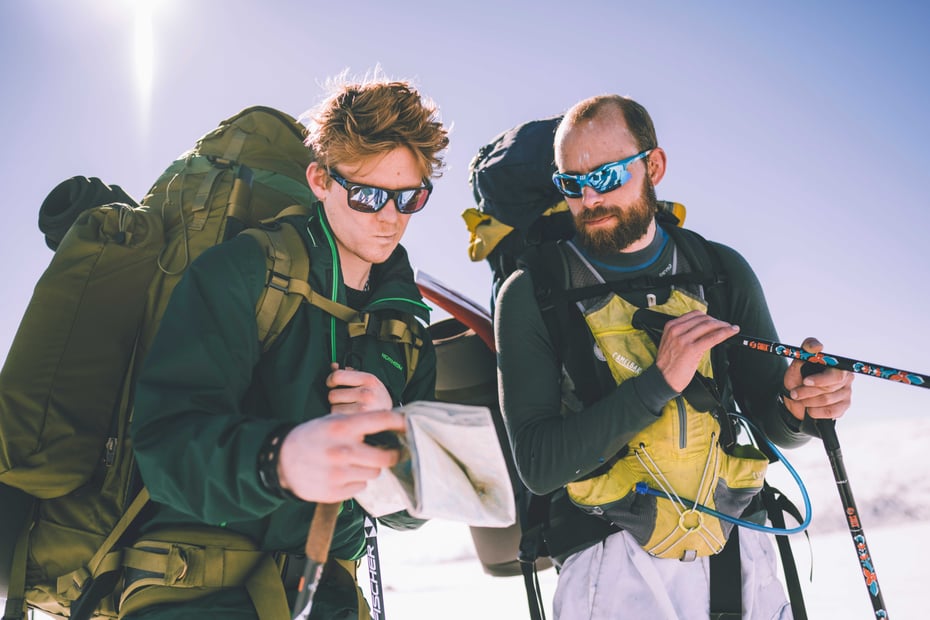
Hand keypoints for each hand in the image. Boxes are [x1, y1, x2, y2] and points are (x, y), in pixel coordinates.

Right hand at [276, 409, 406, 502]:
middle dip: (390, 455)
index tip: (409, 424)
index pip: (380, 420)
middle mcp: (342, 450)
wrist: (280, 460)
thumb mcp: (331, 421)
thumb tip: (391, 424)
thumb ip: (358, 423)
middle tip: (390, 453)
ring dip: (369, 468)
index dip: (400, 422)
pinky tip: (342, 474)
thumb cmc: (312, 437)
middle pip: (385, 457)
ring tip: (353, 462)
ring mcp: (338, 473)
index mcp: (342, 427)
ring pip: (373, 473)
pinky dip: (356, 482)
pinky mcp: (334, 492)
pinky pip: (360, 487)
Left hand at [326, 363, 392, 413]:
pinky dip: (342, 417)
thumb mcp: (368, 381)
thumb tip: (333, 366)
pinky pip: (339, 418)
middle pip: (333, 394)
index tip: (332, 383)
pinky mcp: (359, 420)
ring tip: (350, 408)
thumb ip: (350, 373)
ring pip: (334, 408)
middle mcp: (367, 393)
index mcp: (368, 379)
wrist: (390, 416)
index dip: (331, 379)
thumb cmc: (377, 398)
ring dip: (339, 409)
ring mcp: (363, 408)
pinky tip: (351, 415)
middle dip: (336, 397)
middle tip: (346, 399)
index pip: (338, 376)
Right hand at [654, 310, 739, 392]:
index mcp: (671, 327)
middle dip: (717, 321)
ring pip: (708, 326)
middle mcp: (676, 331)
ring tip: (731, 328)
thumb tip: (704, 330)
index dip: (709, 316)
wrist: (662, 379)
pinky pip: (712, 337)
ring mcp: (683, 340)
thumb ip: (684, 333)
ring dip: (723, 326)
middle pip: (703, 319)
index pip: (694, 314)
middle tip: (726, 325)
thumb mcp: (671, 343)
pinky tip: (731, 332)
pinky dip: (725, 333)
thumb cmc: (668, 364)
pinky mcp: (691, 349)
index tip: (716, 320)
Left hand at [781, 337, 853, 420]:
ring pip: (827, 400)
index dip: (820, 379)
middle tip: (794, 393)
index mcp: (837, 364)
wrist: (795, 399)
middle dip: (808, 391)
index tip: (805, 381)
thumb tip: (817, 346)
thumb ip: (805, 350)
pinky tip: (809, 409)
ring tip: (800, 399)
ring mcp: (847, 392)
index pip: (835, 374)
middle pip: (829, 388)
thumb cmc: (798, 378)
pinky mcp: (844, 406)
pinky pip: (830, 412)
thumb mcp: (797, 363)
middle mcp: (846, 377)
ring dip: (808, 401)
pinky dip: (815, 411)